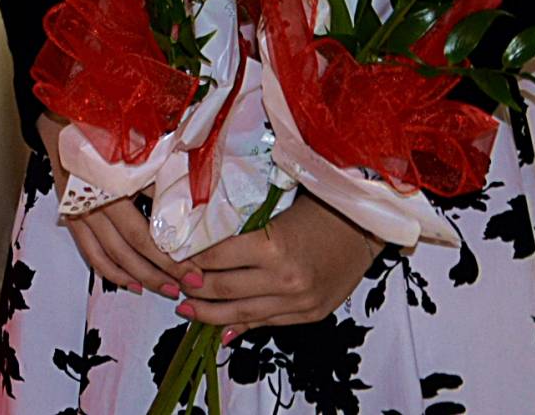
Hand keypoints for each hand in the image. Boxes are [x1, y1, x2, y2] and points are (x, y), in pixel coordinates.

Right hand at [37, 114, 197, 298]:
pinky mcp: (70, 216)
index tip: (196, 266)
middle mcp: (93, 203)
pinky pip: (89, 252)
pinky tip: (130, 283)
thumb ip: (159, 177)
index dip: (171, 253)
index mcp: (111, 184)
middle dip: (162, 271)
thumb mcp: (137, 145)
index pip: (146, 231)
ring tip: (166, 289)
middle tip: (191, 285)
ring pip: (110, 256)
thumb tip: (189, 208)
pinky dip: (109, 271)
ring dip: (139, 276)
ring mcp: (79, 212)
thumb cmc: (103, 126)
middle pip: (130, 248)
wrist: (59, 117)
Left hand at [179, 191, 380, 336]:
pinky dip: (240, 325)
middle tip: (172, 283)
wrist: (363, 228)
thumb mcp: (273, 211)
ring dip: (209, 313)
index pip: (216, 258)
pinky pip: (267, 324)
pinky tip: (220, 327)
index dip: (189, 260)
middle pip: (223, 290)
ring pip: (241, 314)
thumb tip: (199, 245)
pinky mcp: (310, 314)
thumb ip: (240, 231)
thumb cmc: (316, 209)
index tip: (170, 256)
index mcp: (273, 247)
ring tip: (186, 308)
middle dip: (193, 289)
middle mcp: (285, 279)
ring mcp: (299, 301)